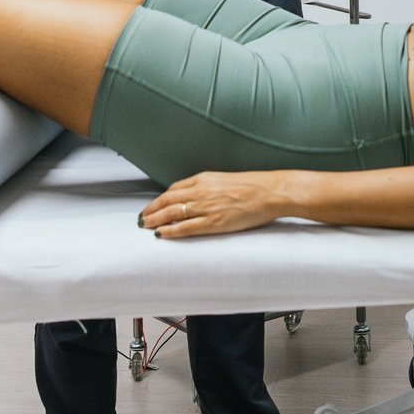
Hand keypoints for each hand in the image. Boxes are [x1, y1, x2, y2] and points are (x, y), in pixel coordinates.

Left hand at [139, 171, 290, 238]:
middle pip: (167, 200)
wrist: (271, 192)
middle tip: (142, 218)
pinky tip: (161, 234)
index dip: (160, 199)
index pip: (174, 189)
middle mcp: (201, 191)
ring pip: (172, 213)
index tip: (153, 206)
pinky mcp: (213, 222)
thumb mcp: (226, 180)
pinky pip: (185, 228)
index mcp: (204, 179)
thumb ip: (209, 187)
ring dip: (155, 220)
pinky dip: (170, 231)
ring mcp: (206, 207)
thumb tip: (198, 195)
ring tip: (146, 227)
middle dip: (151, 210)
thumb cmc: (254, 186)